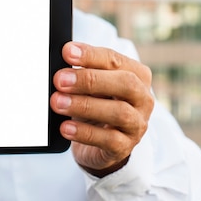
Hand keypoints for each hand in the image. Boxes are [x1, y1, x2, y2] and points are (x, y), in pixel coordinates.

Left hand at [51, 42, 153, 176]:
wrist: (98, 144)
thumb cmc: (96, 105)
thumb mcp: (91, 86)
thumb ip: (82, 72)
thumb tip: (62, 67)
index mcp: (137, 75)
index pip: (115, 60)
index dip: (90, 56)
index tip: (67, 52)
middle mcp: (143, 98)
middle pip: (125, 83)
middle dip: (90, 80)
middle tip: (60, 80)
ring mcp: (137, 124)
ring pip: (119, 112)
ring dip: (84, 105)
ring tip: (57, 102)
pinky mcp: (125, 147)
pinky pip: (109, 140)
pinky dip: (84, 132)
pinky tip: (65, 127)